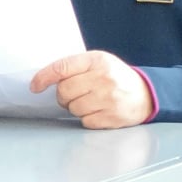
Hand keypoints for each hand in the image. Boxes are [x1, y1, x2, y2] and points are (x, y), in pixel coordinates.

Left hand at [30, 50, 154, 128]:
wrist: (146, 94)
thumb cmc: (116, 77)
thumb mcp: (99, 63)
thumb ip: (75, 67)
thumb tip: (44, 79)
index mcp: (98, 61)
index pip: (62, 67)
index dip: (44, 77)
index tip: (35, 86)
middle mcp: (104, 78)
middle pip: (64, 91)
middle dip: (63, 96)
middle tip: (73, 95)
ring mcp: (109, 99)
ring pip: (73, 108)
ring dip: (76, 108)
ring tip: (90, 102)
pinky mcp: (111, 117)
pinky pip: (85, 121)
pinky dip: (87, 118)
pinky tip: (98, 110)